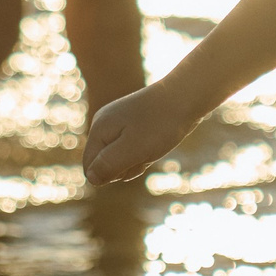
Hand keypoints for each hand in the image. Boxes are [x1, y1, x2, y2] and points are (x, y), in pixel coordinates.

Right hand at [84, 82, 200, 185]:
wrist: (186, 97)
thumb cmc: (159, 125)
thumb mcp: (132, 150)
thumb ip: (108, 165)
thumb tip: (91, 179)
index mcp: (99, 129)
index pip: (90, 168)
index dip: (111, 174)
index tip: (132, 161)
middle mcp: (104, 124)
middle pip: (105, 164)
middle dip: (124, 167)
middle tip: (144, 153)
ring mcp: (118, 123)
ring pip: (121, 158)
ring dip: (136, 161)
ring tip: (152, 146)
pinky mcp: (133, 125)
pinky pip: (132, 150)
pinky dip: (144, 153)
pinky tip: (155, 145)